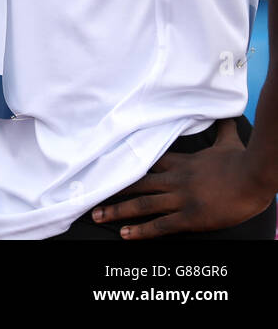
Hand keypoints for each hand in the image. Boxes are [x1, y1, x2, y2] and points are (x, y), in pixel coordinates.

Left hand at [91, 119, 273, 237]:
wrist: (256, 176)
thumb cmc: (242, 160)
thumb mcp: (227, 141)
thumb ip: (219, 129)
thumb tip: (222, 111)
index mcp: (180, 162)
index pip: (144, 162)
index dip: (123, 166)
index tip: (103, 168)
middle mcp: (174, 180)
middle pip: (136, 184)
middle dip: (112, 192)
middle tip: (90, 198)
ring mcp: (181, 199)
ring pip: (142, 205)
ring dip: (118, 211)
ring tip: (98, 216)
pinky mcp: (191, 217)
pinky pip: (161, 225)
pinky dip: (141, 230)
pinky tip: (125, 234)